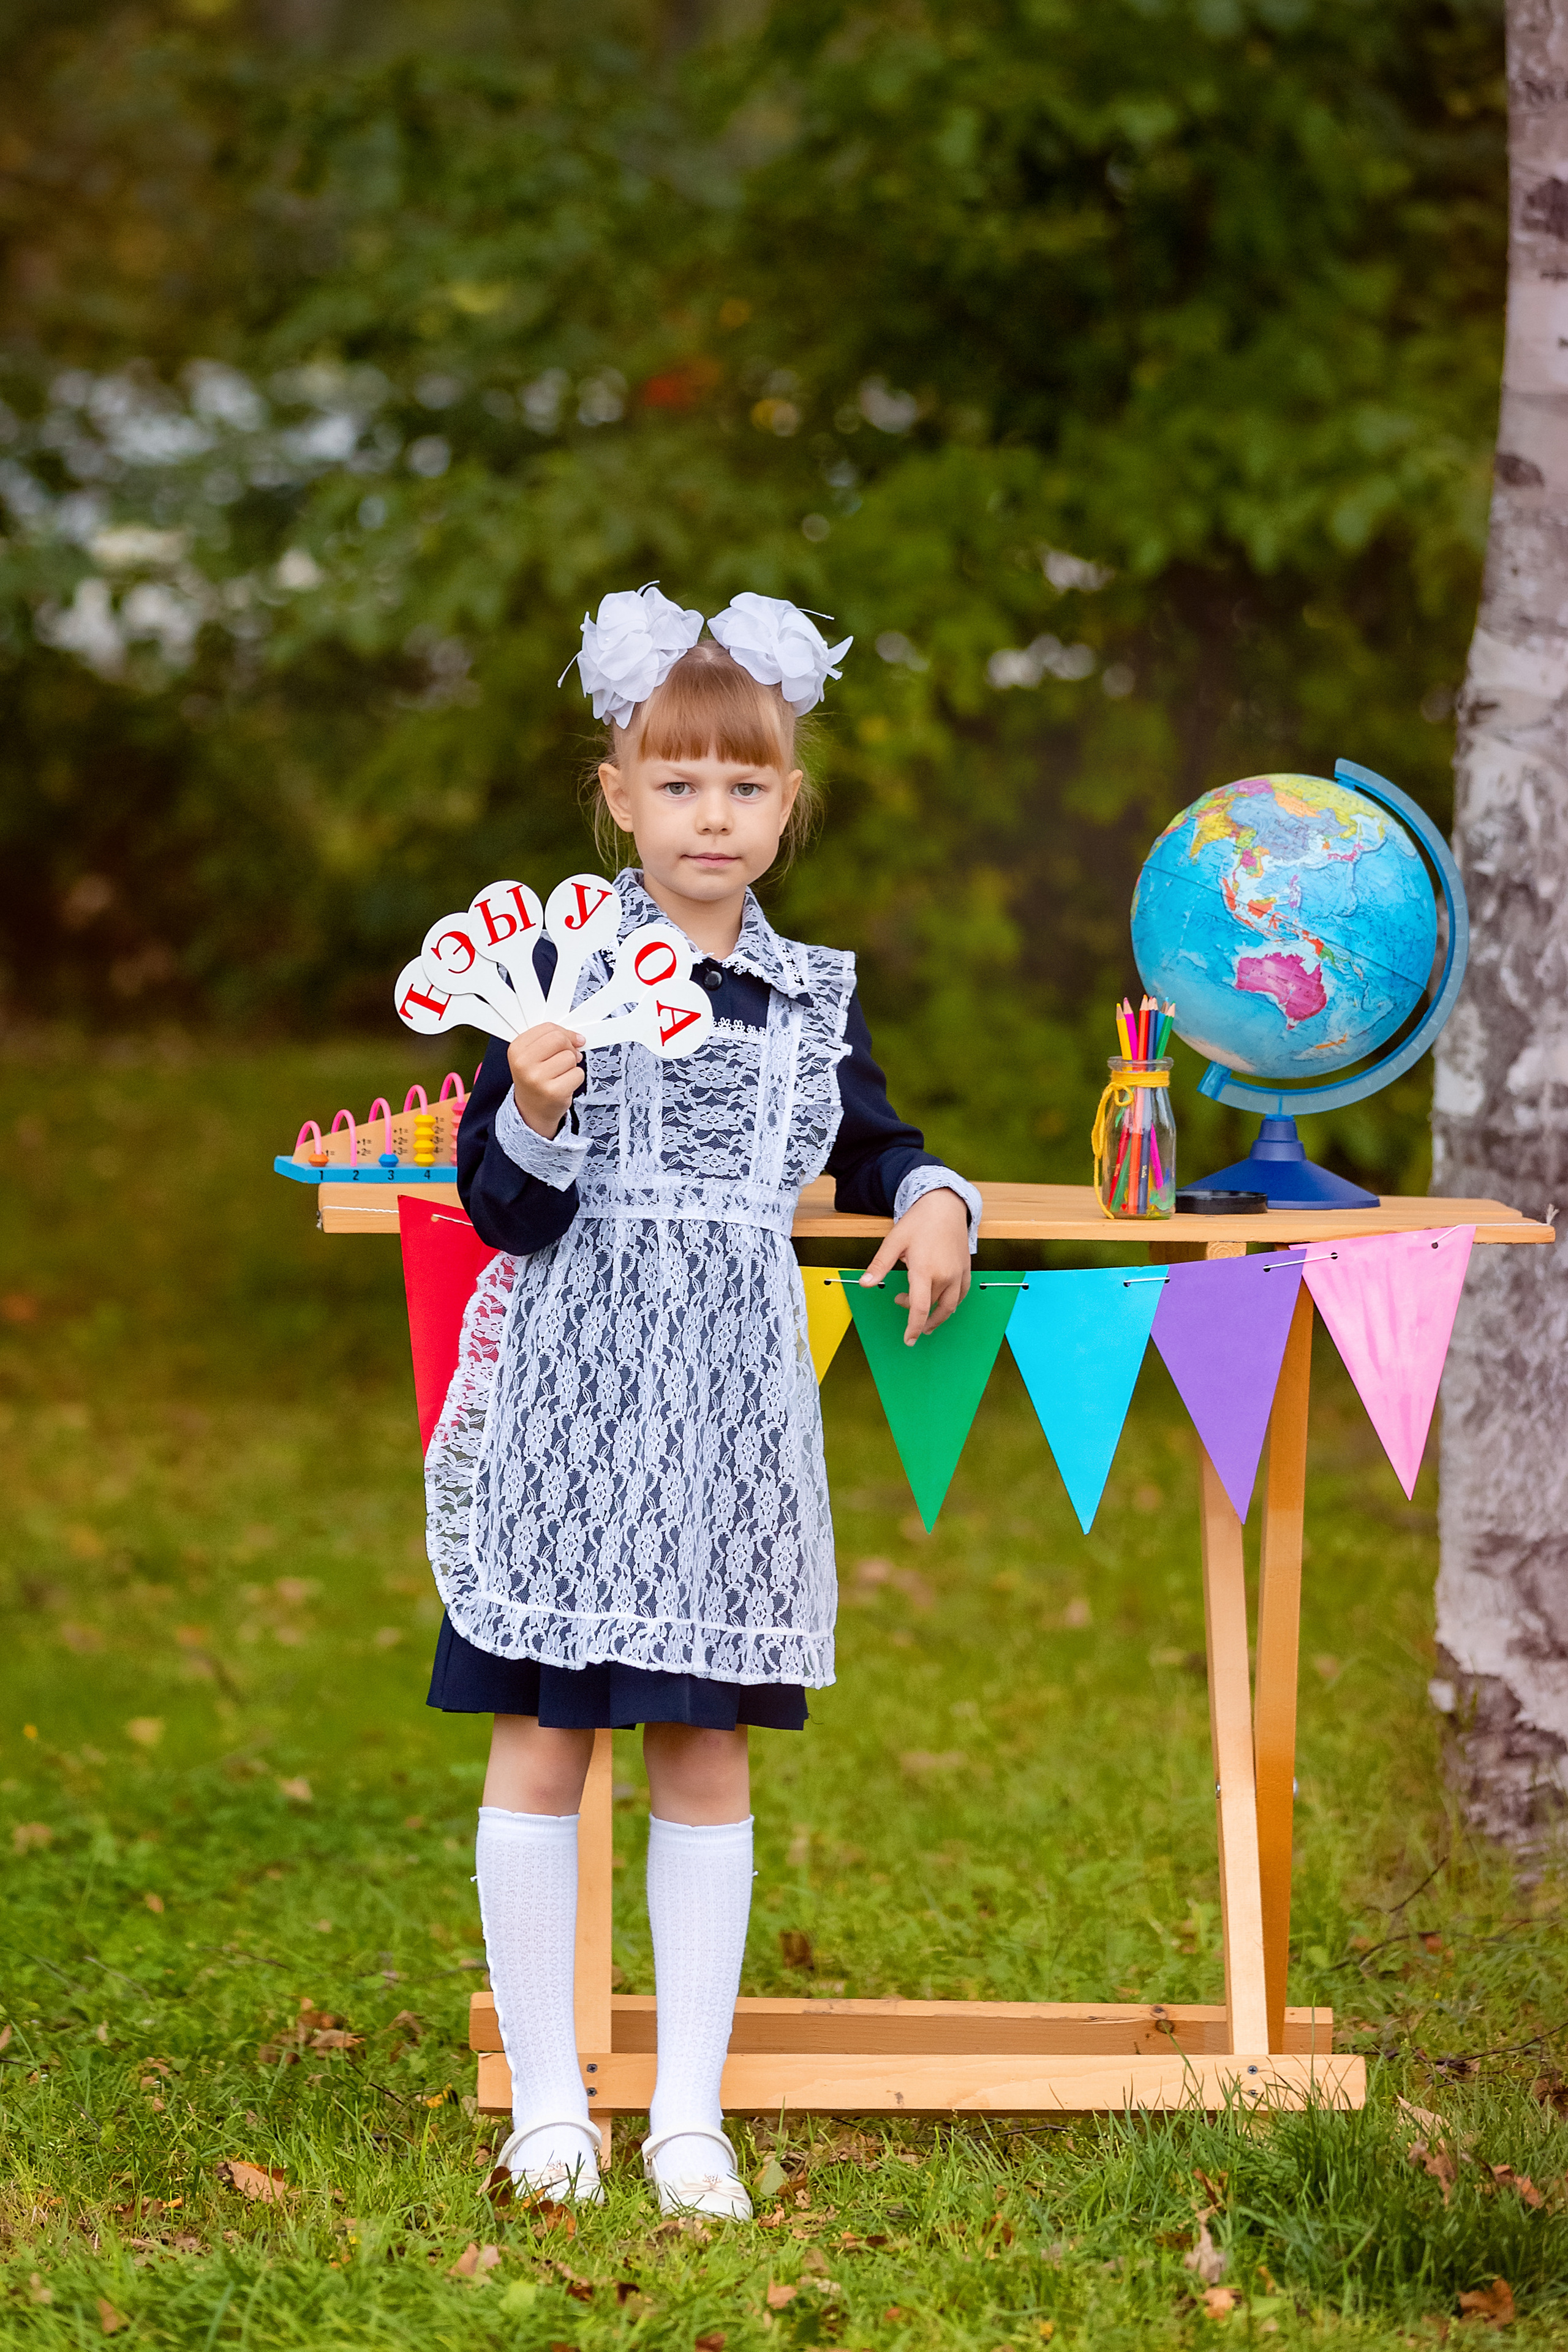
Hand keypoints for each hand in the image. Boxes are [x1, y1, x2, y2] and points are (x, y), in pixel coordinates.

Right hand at [507, 1022, 585, 1137]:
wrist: (532, 1110)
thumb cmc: (535, 1078)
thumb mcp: (532, 1055)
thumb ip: (550, 1039)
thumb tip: (578, 1038)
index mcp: (516, 1049)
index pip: (548, 1028)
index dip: (563, 1033)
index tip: (568, 1041)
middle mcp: (523, 1064)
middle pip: (559, 1039)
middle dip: (568, 1047)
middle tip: (566, 1057)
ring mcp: (538, 1079)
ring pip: (569, 1057)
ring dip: (571, 1065)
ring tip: (560, 1074)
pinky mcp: (554, 1092)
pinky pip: (578, 1073)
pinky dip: (576, 1078)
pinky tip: (564, 1084)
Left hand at [860, 1188, 971, 1344]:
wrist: (946, 1206)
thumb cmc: (919, 1222)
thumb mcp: (894, 1241)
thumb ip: (880, 1265)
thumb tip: (865, 1284)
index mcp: (924, 1270)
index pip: (920, 1308)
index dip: (914, 1327)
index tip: (909, 1339)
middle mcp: (944, 1275)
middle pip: (930, 1306)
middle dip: (915, 1311)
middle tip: (900, 1301)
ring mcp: (958, 1274)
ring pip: (949, 1306)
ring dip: (936, 1316)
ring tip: (926, 1321)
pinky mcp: (966, 1270)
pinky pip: (961, 1296)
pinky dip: (951, 1305)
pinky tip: (944, 1305)